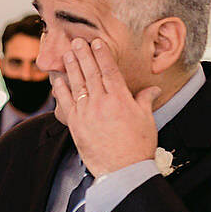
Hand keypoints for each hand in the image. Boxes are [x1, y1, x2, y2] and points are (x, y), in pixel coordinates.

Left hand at [49, 37, 161, 177]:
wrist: (123, 170)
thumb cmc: (138, 145)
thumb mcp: (146, 119)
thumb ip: (145, 100)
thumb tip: (153, 89)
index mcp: (120, 99)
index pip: (109, 71)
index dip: (102, 55)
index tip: (97, 43)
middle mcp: (101, 103)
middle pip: (91, 73)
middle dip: (84, 55)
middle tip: (77, 41)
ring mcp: (86, 113)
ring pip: (77, 85)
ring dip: (71, 67)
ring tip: (67, 53)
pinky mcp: (75, 125)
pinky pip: (65, 103)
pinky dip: (60, 90)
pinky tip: (57, 78)